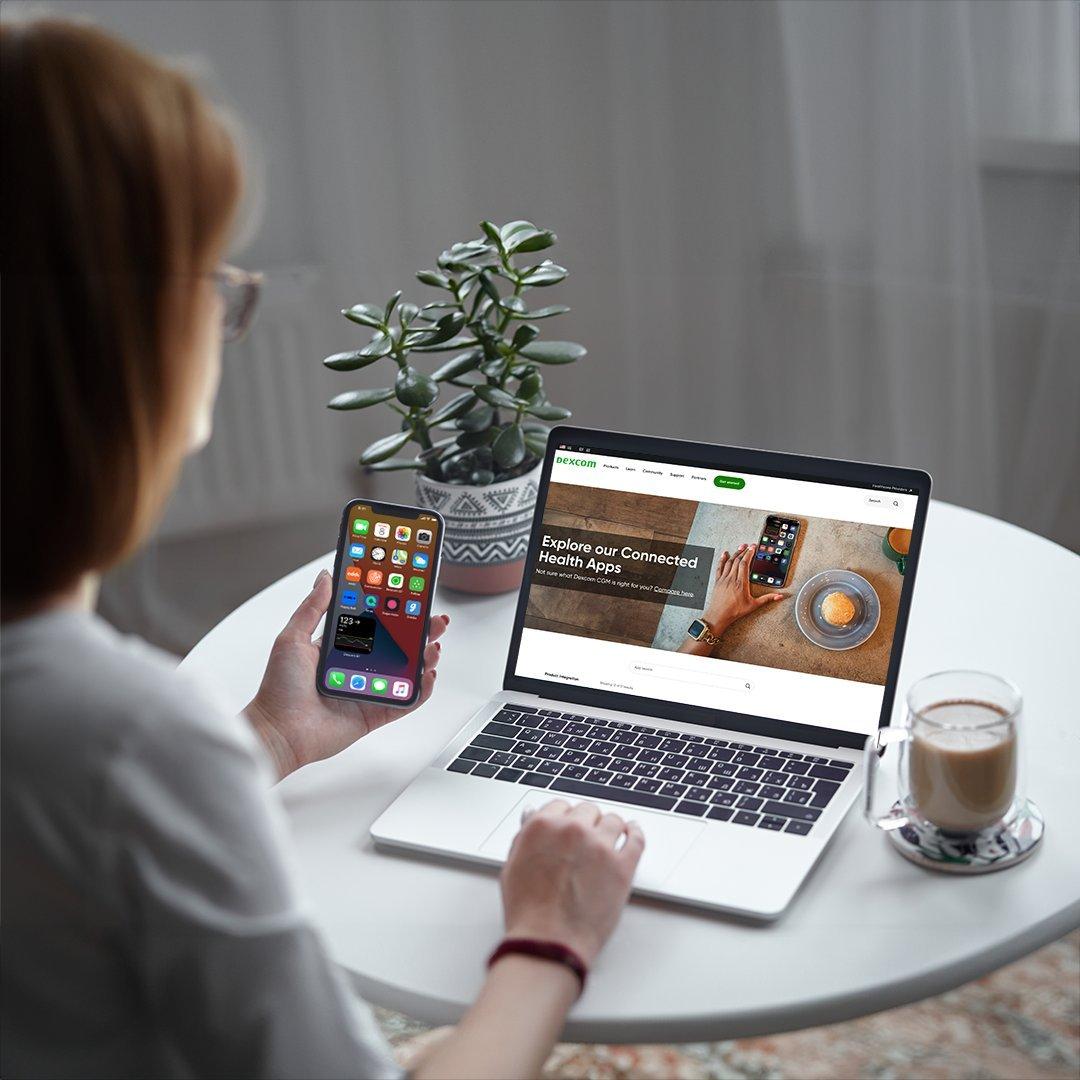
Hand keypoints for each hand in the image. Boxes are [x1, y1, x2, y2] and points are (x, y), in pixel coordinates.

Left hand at [244, 569, 449, 778]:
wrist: (279, 733)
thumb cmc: (279, 689)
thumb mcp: (292, 638)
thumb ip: (312, 608)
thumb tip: (326, 577)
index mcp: (340, 647)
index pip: (375, 624)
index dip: (395, 611)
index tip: (412, 597)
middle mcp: (358, 667)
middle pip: (398, 645)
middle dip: (420, 632)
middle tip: (435, 620)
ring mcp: (369, 689)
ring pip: (407, 671)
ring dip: (425, 658)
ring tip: (432, 647)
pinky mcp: (375, 712)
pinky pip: (405, 701)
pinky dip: (422, 690)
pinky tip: (428, 676)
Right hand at [499, 799, 643, 967]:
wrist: (548, 943)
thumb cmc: (528, 913)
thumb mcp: (512, 867)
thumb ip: (524, 837)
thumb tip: (532, 818)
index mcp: (543, 826)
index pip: (561, 805)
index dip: (565, 818)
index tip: (569, 825)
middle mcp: (572, 830)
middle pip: (588, 810)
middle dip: (586, 822)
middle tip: (585, 838)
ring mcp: (600, 846)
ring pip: (613, 820)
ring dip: (609, 827)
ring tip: (608, 838)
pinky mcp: (623, 866)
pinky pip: (636, 838)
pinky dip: (635, 832)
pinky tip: (633, 832)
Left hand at [701, 542, 786, 633]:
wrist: (719, 615)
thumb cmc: (735, 611)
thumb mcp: (753, 605)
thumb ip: (767, 599)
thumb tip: (778, 596)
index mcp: (741, 583)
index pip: (745, 564)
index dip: (749, 554)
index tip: (753, 548)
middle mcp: (732, 579)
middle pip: (737, 561)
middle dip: (743, 551)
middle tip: (748, 546)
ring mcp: (724, 579)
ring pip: (729, 562)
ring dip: (735, 553)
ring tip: (740, 547)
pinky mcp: (718, 581)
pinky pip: (719, 567)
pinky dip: (722, 559)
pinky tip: (725, 554)